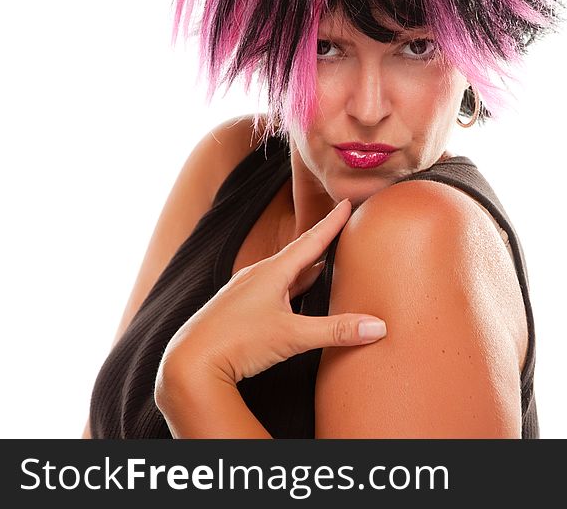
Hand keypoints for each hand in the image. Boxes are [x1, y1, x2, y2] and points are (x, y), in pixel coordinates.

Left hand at [157, 199, 385, 386]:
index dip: (332, 222)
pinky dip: (287, 288)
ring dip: (304, 269)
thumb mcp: (293, 337)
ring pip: (282, 274)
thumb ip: (336, 330)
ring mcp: (243, 292)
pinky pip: (269, 290)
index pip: (311, 241)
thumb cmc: (238, 344)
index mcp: (272, 272)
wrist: (188, 363)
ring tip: (323, 265)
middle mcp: (256, 276)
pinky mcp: (235, 309)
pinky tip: (290, 299)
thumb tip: (378, 326)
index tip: (346, 202)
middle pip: (297, 255)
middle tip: (339, 230)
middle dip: (320, 243)